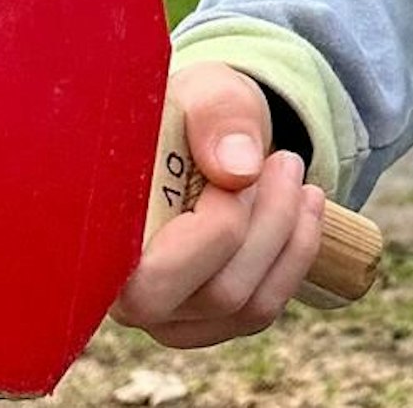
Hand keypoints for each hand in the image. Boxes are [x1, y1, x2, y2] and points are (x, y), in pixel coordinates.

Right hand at [108, 63, 328, 346]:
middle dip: (268, 223)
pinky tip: (306, 202)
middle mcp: (132, 299)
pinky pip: (266, 306)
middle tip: (286, 159)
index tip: (235, 171)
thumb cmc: (189, 115)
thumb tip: (240, 170)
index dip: (212, 229)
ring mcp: (175, 319)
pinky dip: (298, 252)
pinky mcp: (212, 322)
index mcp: (106, 244)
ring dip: (288, 231)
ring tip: (292, 168)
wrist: (201, 134)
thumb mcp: (201, 90)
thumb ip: (214, 116)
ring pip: (250, 304)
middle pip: (219, 293)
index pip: (152, 281)